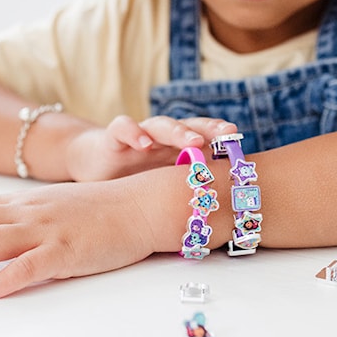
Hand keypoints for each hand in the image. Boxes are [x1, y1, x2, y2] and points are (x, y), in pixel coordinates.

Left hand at [0, 180, 158, 298]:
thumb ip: (31, 216)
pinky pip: (29, 264)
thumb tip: (4, 238)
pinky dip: (4, 279)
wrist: (142, 204)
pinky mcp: (69, 249)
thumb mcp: (61, 205)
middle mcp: (32, 210)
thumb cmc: (106, 208)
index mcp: (30, 200)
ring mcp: (49, 228)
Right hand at [65, 115, 235, 180]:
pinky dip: (134, 133)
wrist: (95, 164)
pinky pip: (124, 128)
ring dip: (178, 131)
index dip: (222, 137)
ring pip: (161, 125)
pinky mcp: (114, 137)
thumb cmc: (135, 177)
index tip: (241, 141)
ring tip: (192, 141)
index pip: (204, 138)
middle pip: (188, 128)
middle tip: (226, 134)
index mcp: (177, 148)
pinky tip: (144, 143)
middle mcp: (162, 138)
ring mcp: (140, 135)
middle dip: (208, 130)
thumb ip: (187, 187)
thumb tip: (226, 210)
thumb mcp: (163, 183)